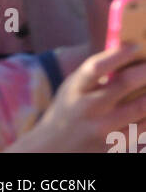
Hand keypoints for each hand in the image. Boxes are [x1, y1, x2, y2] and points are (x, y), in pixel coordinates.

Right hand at [23, 45, 145, 152]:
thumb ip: (94, 74)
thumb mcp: (73, 87)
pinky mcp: (114, 144)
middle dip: (144, 72)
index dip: (119, 54)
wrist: (55, 146)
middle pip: (124, 84)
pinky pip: (142, 128)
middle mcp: (89, 107)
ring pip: (139, 108)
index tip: (136, 45)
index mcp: (76, 87)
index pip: (97, 66)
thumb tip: (125, 54)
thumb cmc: (68, 108)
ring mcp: (103, 128)